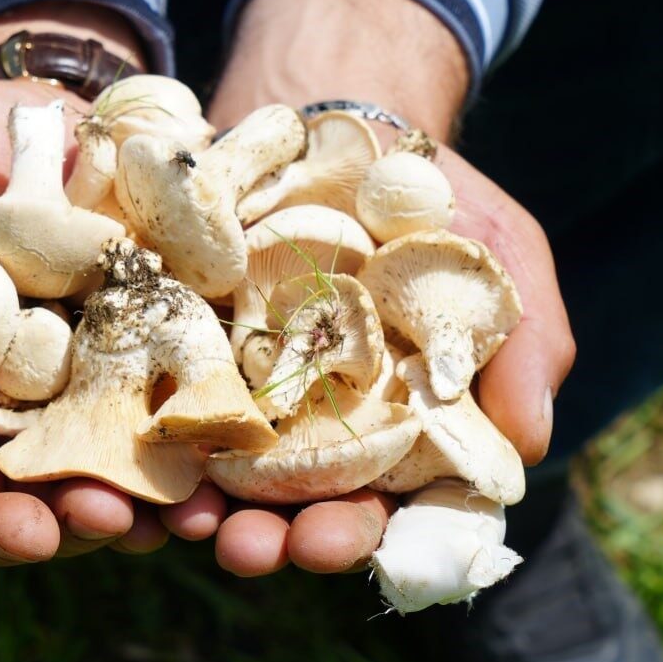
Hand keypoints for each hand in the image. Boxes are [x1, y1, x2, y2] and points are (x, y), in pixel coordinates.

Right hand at [0, 4, 218, 568]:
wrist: (50, 124)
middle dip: (3, 529)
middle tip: (39, 533)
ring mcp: (54, 408)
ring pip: (64, 490)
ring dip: (93, 518)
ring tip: (129, 517)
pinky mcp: (125, 386)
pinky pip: (145, 446)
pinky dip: (168, 481)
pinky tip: (196, 496)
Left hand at [203, 0, 575, 576]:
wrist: (333, 112)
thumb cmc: (431, 197)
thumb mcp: (498, 256)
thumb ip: (522, 347)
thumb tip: (527, 448)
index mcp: (391, 425)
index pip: (377, 506)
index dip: (360, 536)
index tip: (338, 544)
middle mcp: (312, 421)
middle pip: (290, 503)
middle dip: (272, 534)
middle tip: (250, 549)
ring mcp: (241, 385)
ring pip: (218, 468)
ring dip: (200, 504)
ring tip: (185, 520)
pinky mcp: (182, 344)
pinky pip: (158, 398)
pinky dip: (146, 432)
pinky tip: (135, 451)